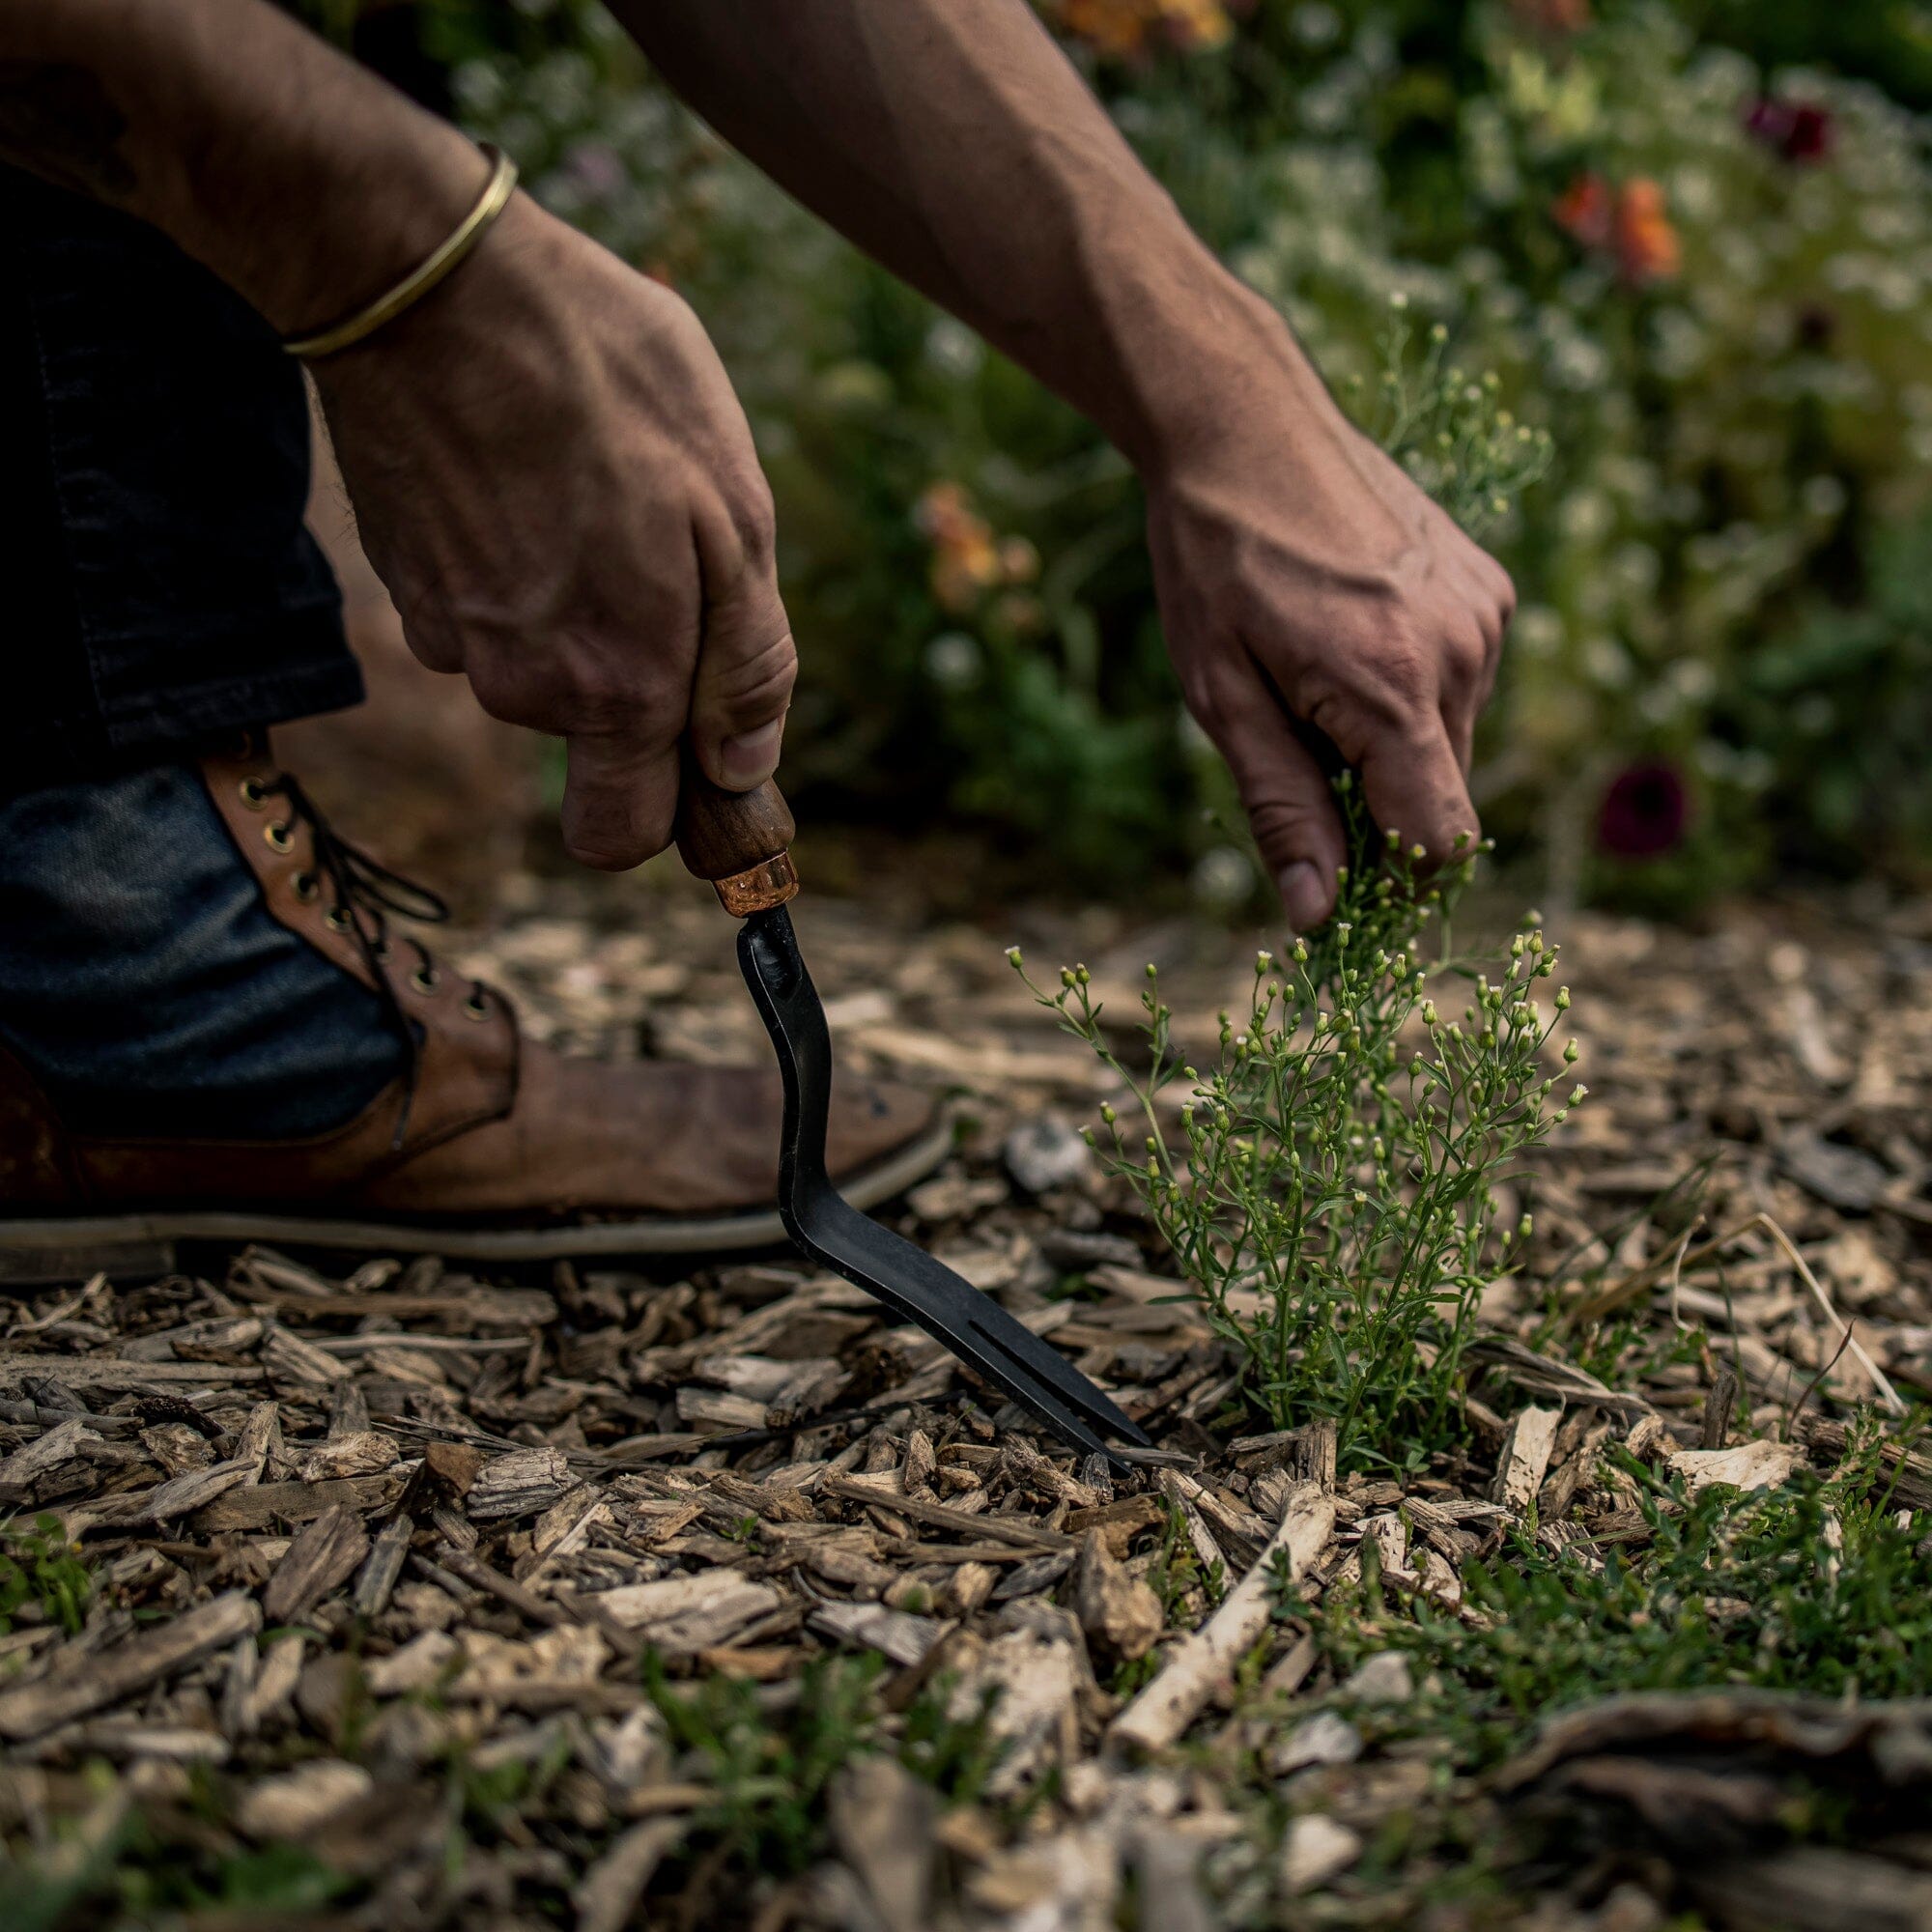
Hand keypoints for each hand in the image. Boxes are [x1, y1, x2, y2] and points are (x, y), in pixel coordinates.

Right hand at [308, 195, 794, 868]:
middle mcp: (521, 689)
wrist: (429, 282)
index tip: (699, 755)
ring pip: (540, 662)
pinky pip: (485, 606)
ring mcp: (449, 637)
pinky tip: (528, 469)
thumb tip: (742, 768)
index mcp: (615, 688)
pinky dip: (515, 559)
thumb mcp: (735, 512)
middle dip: (638, 671)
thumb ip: (746, 663)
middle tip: (662, 550)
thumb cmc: (609, 382)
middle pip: (594, 735)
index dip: (669, 810)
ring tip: (592, 484)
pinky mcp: (403, 581)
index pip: (623, 838)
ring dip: (580, 599)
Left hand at [1145, 313, 1513, 930]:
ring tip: (1313, 675)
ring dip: (1391, 745)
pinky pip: (1461, 681)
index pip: (1439, 841)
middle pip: (1444, 796)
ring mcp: (1485, 612)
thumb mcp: (1222, 699)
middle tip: (1295, 749)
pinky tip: (1348, 637)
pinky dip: (1411, 691)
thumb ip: (1282, 810)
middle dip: (1378, 805)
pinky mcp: (1487, 585)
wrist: (1244, 425)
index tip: (1340, 881)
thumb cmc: (1216, 563)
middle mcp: (1462, 652)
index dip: (1394, 882)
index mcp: (1393, 690)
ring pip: (1453, 741)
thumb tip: (1319, 915)